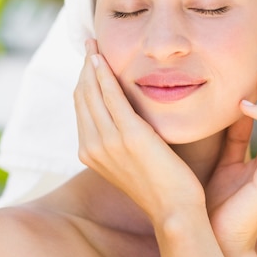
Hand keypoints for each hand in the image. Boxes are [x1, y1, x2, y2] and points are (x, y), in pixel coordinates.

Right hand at [74, 40, 203, 222]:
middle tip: (90, 45)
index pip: (81, 107)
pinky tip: (103, 59)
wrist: (174, 210)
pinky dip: (104, 75)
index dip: (84, 80)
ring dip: (91, 65)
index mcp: (89, 153)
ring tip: (95, 45)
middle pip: (81, 96)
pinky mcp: (128, 136)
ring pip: (91, 92)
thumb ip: (120, 140)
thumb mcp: (130, 161)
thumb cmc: (159, 186)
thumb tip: (123, 119)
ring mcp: (107, 142)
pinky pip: (110, 97)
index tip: (90, 61)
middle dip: (84, 68)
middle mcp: (91, 147)